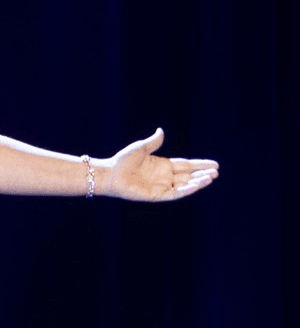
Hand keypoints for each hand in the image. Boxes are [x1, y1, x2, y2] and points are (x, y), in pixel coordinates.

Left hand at [101, 128, 218, 200]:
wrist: (110, 173)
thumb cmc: (122, 160)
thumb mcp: (141, 148)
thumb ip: (154, 142)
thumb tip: (161, 131)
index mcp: (162, 165)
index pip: (186, 166)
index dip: (200, 165)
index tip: (214, 164)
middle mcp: (163, 177)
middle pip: (188, 176)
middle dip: (202, 174)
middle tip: (217, 172)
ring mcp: (160, 186)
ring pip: (184, 185)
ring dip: (198, 182)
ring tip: (211, 178)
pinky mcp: (155, 195)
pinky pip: (174, 194)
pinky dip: (186, 190)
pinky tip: (196, 185)